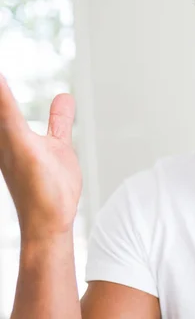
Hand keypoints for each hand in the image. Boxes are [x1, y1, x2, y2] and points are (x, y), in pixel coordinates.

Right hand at [0, 74, 81, 240]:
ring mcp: (11, 142)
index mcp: (9, 133)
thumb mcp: (56, 144)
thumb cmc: (51, 186)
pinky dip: (1, 98)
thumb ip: (58, 121)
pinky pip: (8, 118)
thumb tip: (64, 97)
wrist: (50, 222)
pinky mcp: (22, 149)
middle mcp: (3, 135)